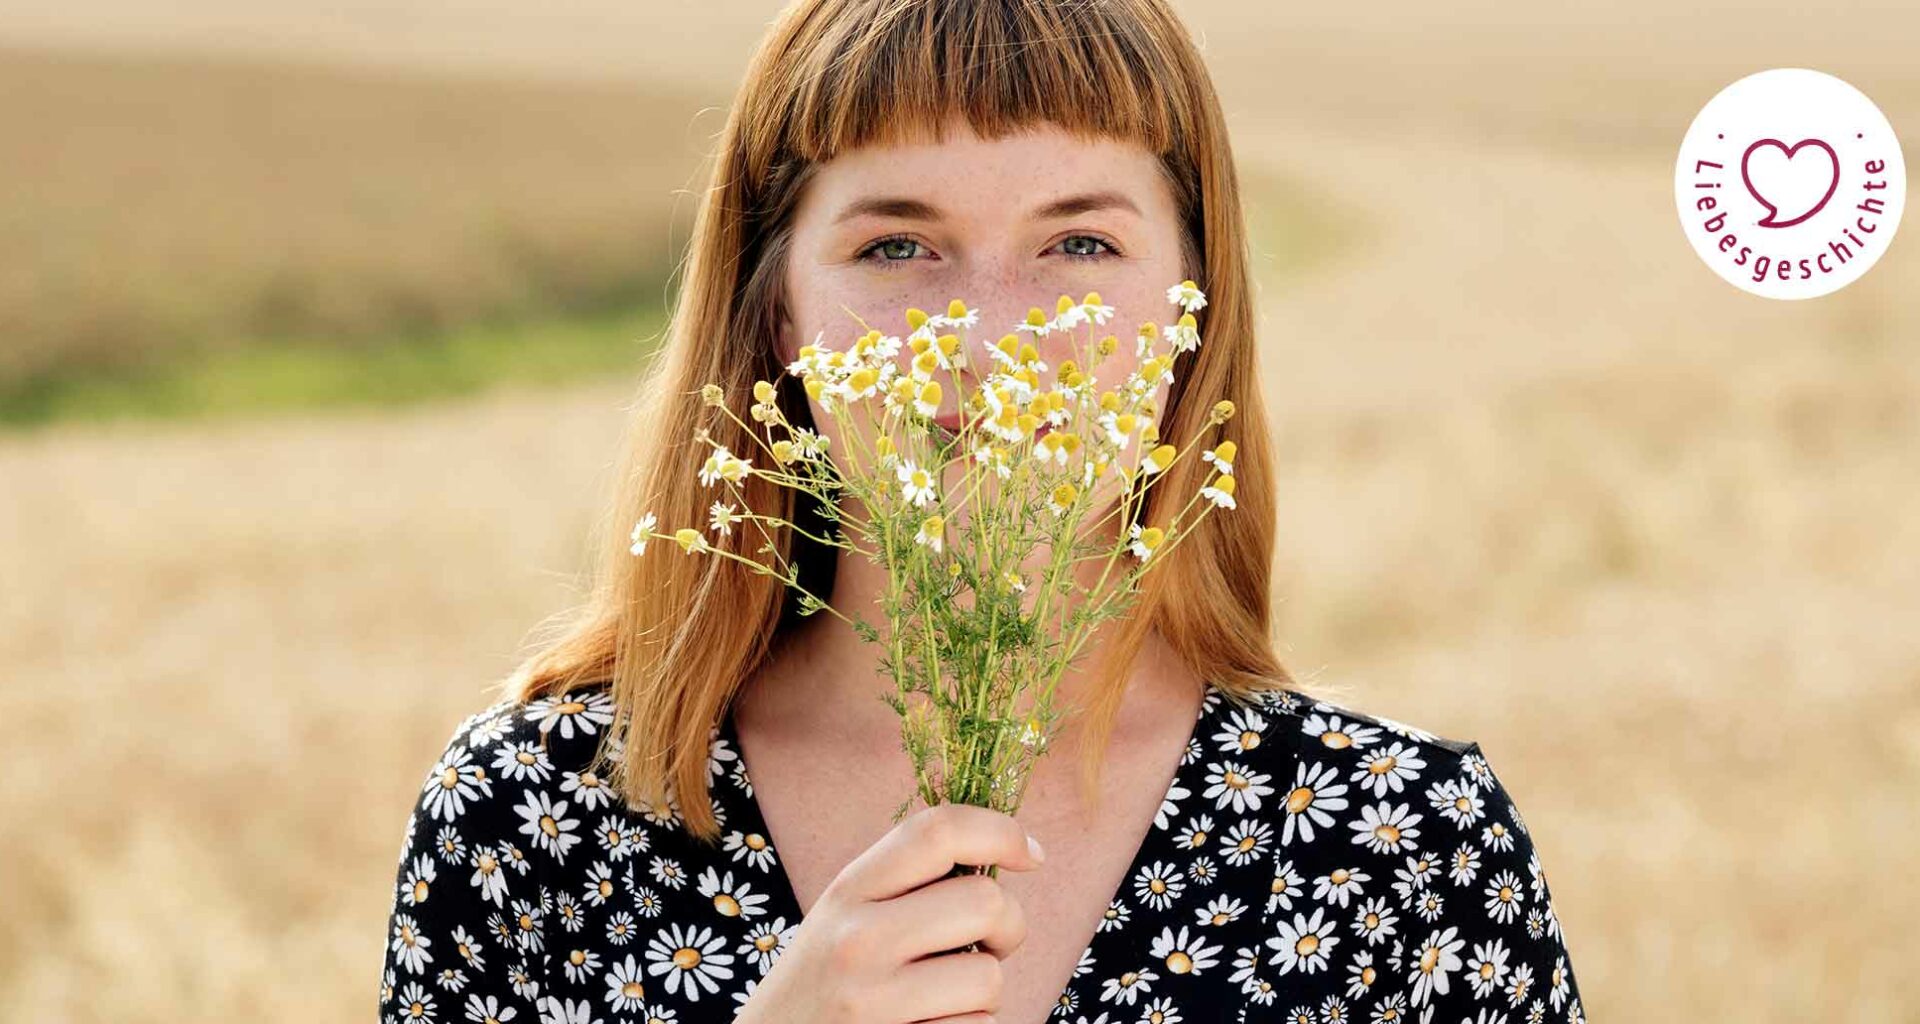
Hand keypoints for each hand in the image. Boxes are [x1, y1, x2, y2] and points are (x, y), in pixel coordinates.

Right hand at [733, 802, 1045, 1023]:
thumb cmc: (826, 983)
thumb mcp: (844, 916)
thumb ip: (905, 883)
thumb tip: (1007, 847)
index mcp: (848, 891)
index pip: (937, 831)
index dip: (1001, 831)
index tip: (1031, 855)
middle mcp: (856, 940)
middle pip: (985, 902)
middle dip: (1009, 926)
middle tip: (989, 945)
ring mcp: (873, 1001)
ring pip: (989, 977)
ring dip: (985, 991)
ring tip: (944, 996)